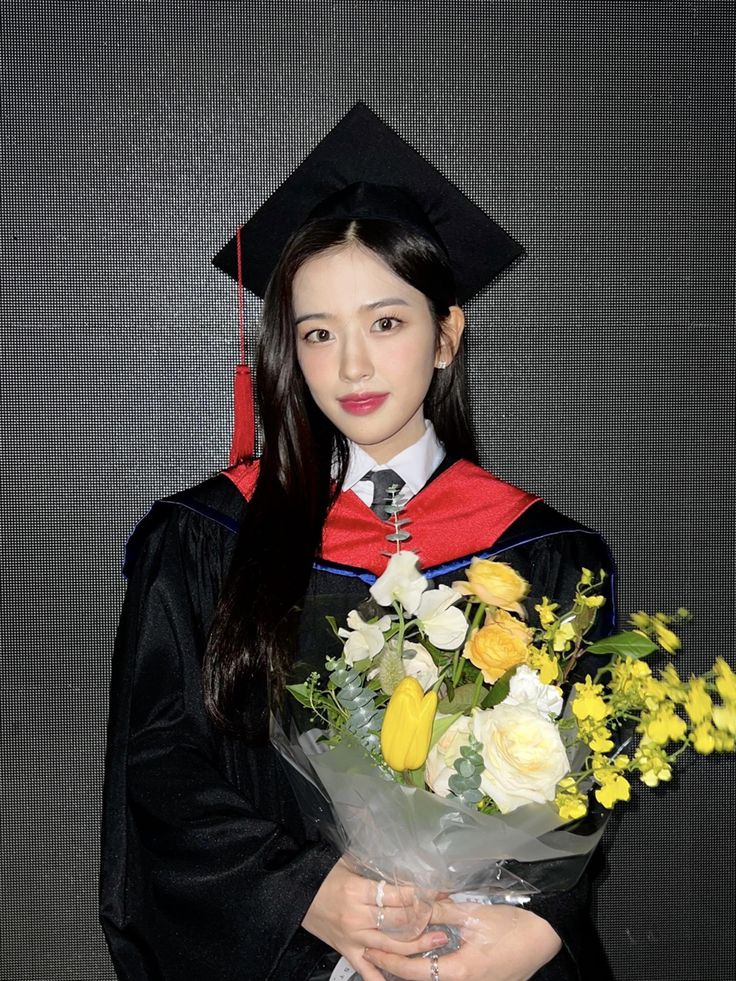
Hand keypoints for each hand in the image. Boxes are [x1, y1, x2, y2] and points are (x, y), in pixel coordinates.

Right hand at [302, 859, 448, 980]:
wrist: (293, 894)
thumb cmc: (321, 874)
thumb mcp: (346, 860)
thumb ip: (373, 860)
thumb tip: (400, 851)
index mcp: (357, 892)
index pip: (397, 896)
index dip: (421, 895)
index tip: (439, 892)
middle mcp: (357, 918)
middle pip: (399, 923)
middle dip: (425, 919)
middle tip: (446, 916)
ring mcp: (352, 938)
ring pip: (391, 947)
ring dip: (417, 945)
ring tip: (438, 941)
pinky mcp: (346, 951)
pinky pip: (367, 970)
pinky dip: (383, 976)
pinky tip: (402, 977)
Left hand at [364, 901, 561, 980]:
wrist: (546, 937)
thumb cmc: (512, 925)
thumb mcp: (473, 915)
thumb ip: (440, 913)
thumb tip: (414, 905)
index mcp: (461, 972)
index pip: (414, 971)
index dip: (389, 961)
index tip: (370, 950)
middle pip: (422, 979)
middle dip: (397, 966)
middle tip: (375, 949)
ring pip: (435, 979)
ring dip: (414, 966)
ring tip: (393, 950)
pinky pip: (449, 976)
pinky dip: (432, 966)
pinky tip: (424, 953)